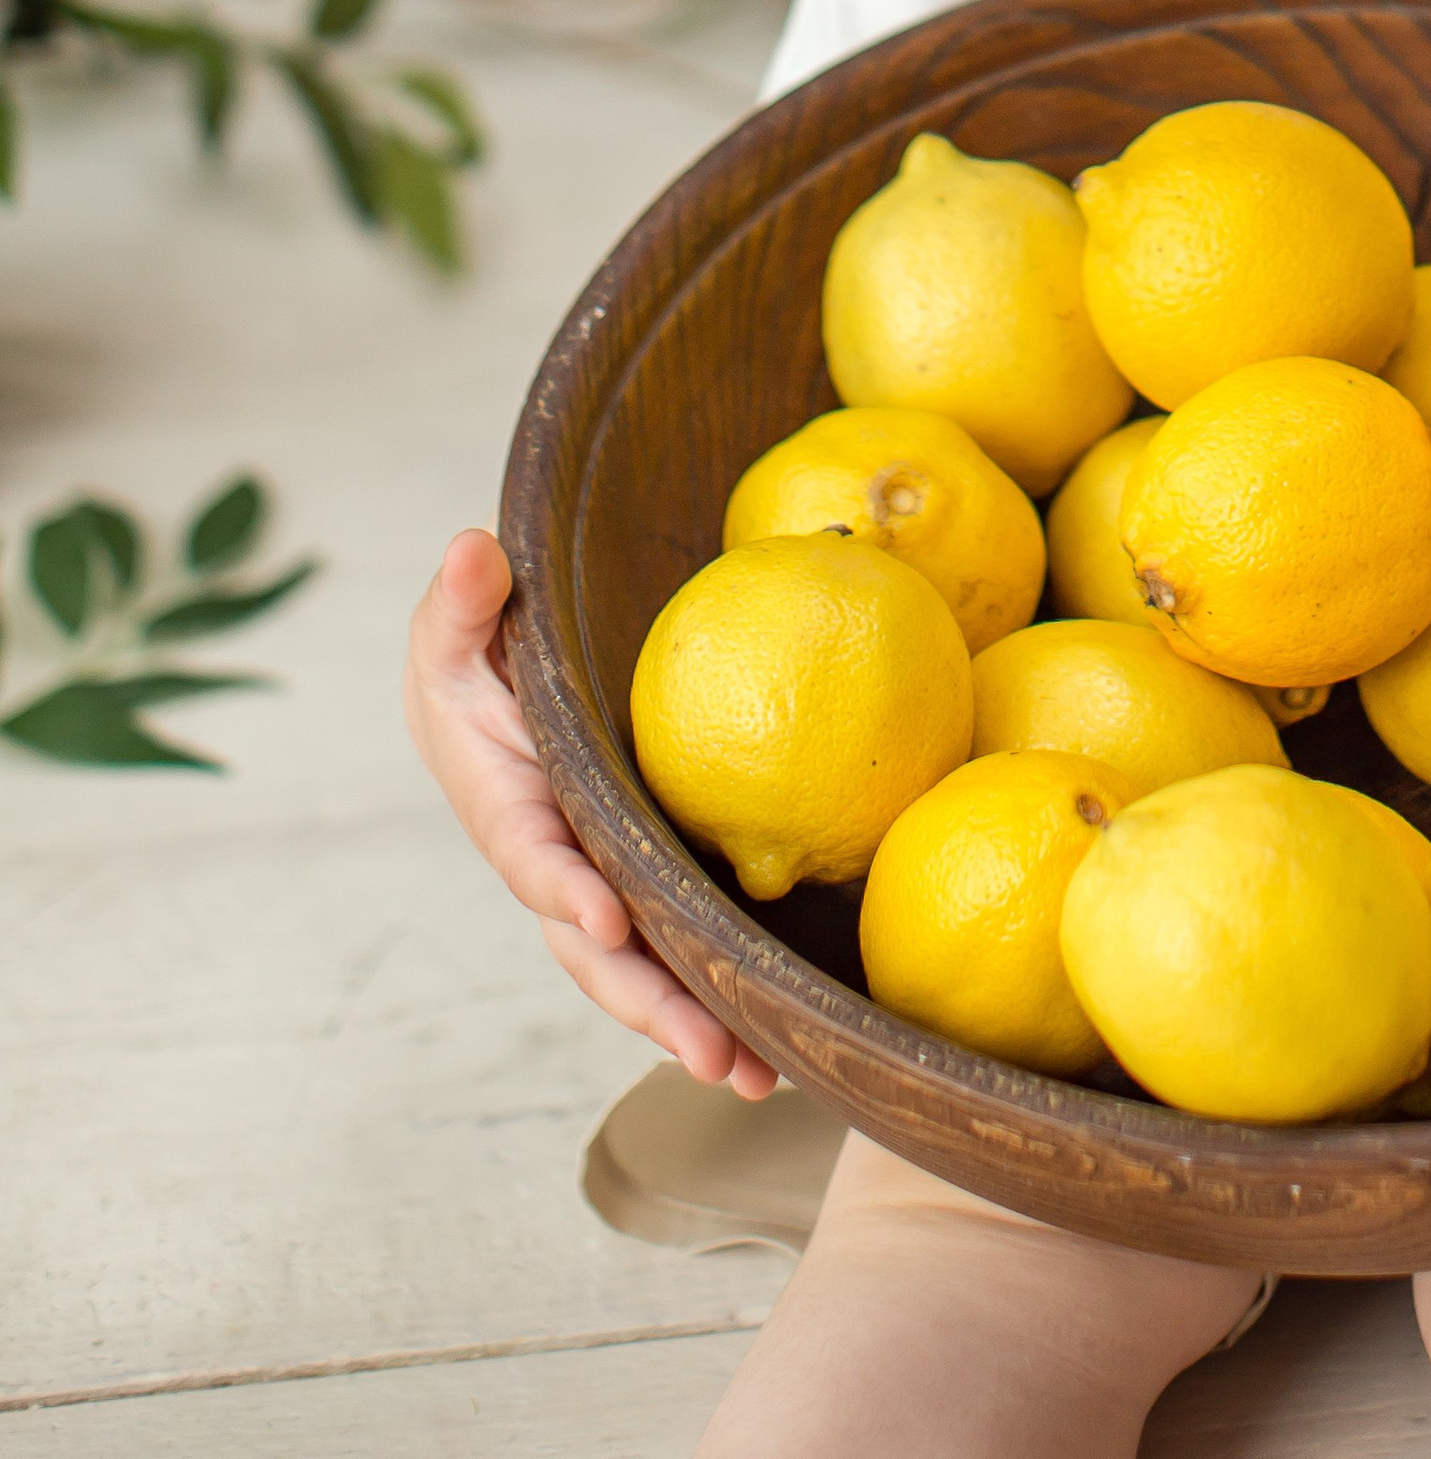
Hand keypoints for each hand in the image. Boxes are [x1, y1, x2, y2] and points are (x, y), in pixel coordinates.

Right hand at [404, 528, 776, 1097]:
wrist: (501, 683)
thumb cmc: (477, 650)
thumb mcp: (457, 622)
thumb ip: (464, 598)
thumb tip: (473, 551)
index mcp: (504, 801)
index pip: (531, 851)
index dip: (563, 890)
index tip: (606, 918)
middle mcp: (551, 860)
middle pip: (593, 946)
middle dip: (647, 1001)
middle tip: (710, 1052)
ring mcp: (597, 879)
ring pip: (639, 967)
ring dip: (691, 1024)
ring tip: (755, 1078)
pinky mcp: (641, 879)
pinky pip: (674, 943)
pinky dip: (715, 993)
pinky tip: (774, 1041)